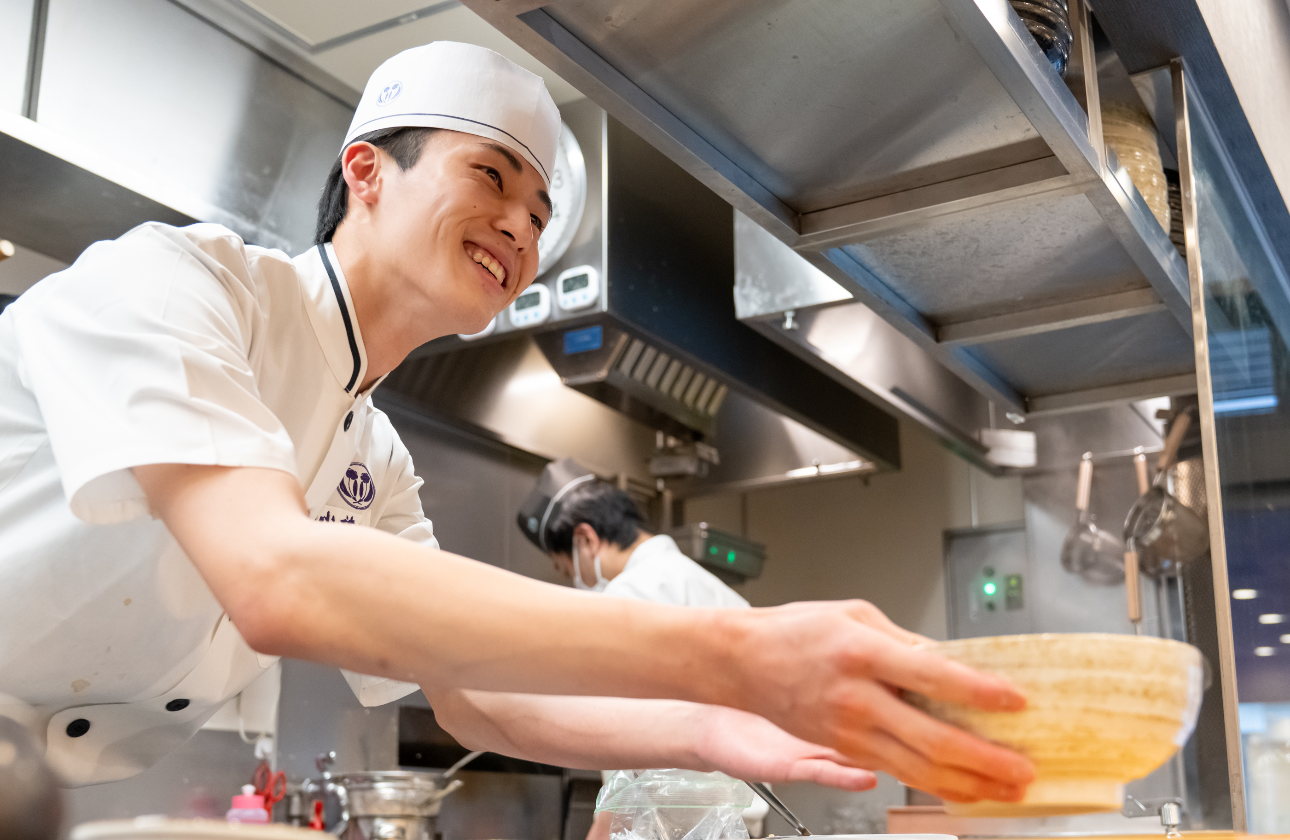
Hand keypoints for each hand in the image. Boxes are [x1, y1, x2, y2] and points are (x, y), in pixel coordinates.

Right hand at [730, 600, 1033, 803]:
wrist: (742, 662)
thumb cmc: (796, 631)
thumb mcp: (856, 615)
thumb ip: (906, 642)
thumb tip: (951, 662)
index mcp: (862, 652)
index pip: (933, 676)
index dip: (979, 693)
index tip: (1015, 701)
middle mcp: (857, 697)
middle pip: (931, 738)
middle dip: (986, 758)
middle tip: (1023, 767)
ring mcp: (848, 730)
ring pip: (918, 769)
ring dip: (969, 783)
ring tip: (1006, 789)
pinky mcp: (843, 749)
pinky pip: (898, 772)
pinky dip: (936, 785)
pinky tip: (963, 788)